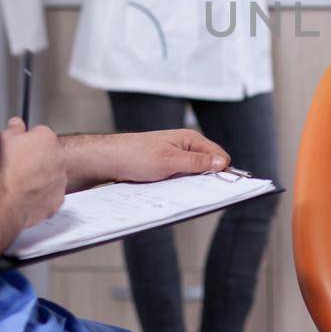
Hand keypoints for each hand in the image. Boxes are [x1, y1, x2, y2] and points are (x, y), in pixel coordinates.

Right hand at [0, 118, 66, 230]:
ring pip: (51, 175)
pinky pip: (51, 195)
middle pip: (48, 155)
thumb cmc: (0, 170)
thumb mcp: (1, 139)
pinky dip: (42, 196)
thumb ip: (14, 128)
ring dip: (41, 177)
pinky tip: (26, 197)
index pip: (39, 134)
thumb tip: (17, 124)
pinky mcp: (58, 200)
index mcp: (47, 138)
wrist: (1, 203)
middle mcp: (59, 158)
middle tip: (17, 166)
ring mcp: (61, 180)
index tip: (17, 147)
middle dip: (36, 159)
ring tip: (20, 183)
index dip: (26, 141)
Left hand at [112, 129, 230, 182]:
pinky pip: (180, 179)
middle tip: (197, 191)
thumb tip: (222, 163)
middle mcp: (185, 147)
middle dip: (206, 180)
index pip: (220, 156)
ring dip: (191, 185)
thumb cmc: (135, 155)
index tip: (219, 187)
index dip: (222, 171)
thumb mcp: (169, 161)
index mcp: (191, 139)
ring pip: (194, 175)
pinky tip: (170, 191)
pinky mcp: (167, 168)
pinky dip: (179, 186)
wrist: (108, 159)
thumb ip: (197, 162)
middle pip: (209, 166)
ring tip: (179, 190)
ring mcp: (176, 157)